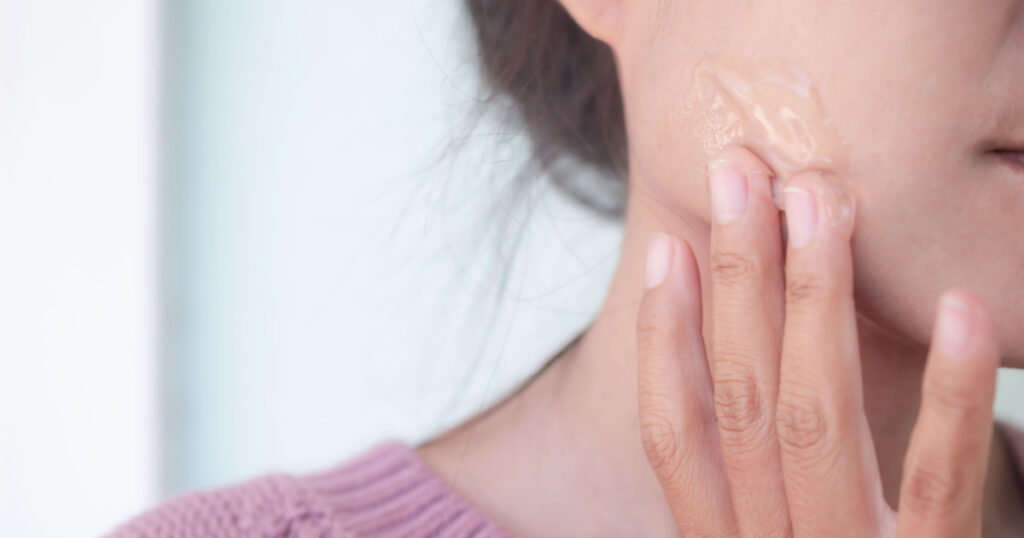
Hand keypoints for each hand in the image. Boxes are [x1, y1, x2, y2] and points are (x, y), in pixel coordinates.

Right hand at [635, 147, 999, 536]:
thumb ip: (745, 498)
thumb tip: (729, 388)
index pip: (675, 432)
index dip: (664, 337)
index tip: (669, 249)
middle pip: (743, 403)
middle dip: (737, 280)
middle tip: (743, 176)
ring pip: (815, 421)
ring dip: (814, 303)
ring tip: (820, 203)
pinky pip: (940, 483)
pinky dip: (948, 394)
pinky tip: (957, 308)